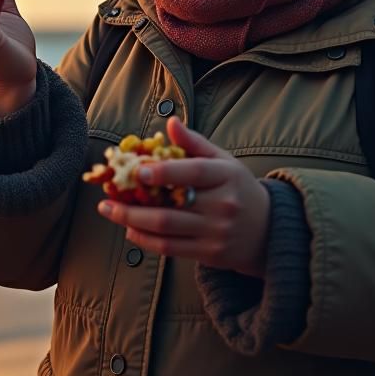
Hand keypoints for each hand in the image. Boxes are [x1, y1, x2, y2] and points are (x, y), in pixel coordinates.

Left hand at [96, 117, 270, 277]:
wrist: (267, 230)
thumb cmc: (238, 187)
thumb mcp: (223, 161)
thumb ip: (195, 143)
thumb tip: (170, 122)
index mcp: (226, 175)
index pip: (192, 172)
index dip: (164, 172)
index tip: (137, 170)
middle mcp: (222, 205)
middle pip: (172, 206)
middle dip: (134, 203)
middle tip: (107, 196)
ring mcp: (216, 232)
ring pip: (166, 229)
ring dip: (133, 221)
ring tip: (110, 210)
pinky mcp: (209, 254)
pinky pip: (170, 248)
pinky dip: (146, 240)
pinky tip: (130, 229)